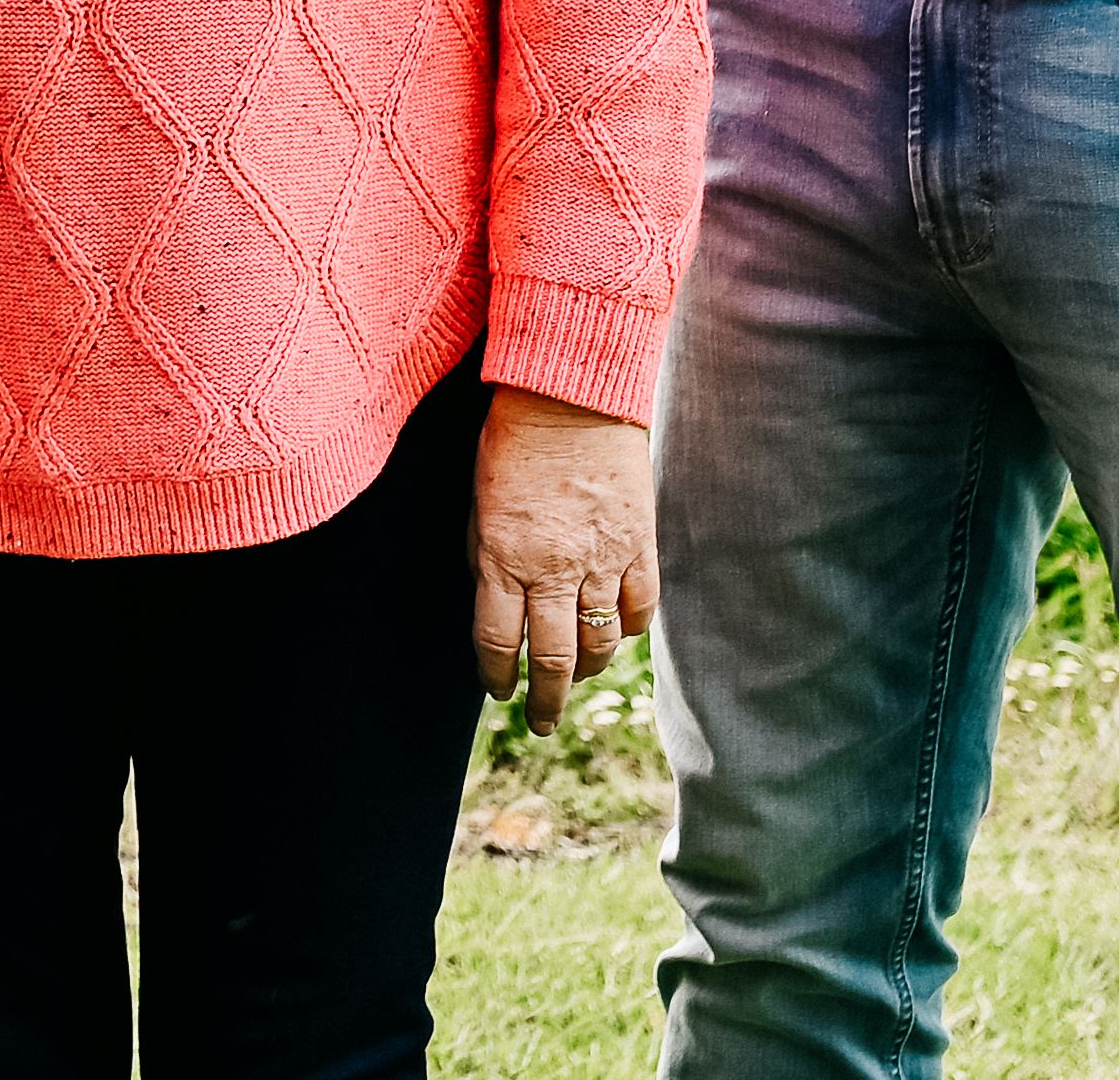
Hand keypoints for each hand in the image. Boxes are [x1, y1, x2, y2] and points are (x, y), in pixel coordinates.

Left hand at [468, 387, 655, 731]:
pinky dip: (628, 629)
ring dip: (586, 670)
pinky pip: (640, 608)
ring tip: (575, 679)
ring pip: (599, 642)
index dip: (496, 676)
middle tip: (540, 723)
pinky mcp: (639, 544)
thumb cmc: (512, 442)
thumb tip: (495, 605)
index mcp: (502, 556)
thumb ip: (485, 557)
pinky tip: (615, 635)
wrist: (571, 396)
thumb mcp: (478, 502)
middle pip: (551, 659)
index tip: (497, 692)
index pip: (497, 641)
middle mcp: (553, 568)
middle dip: (544, 700)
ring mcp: (602, 559)